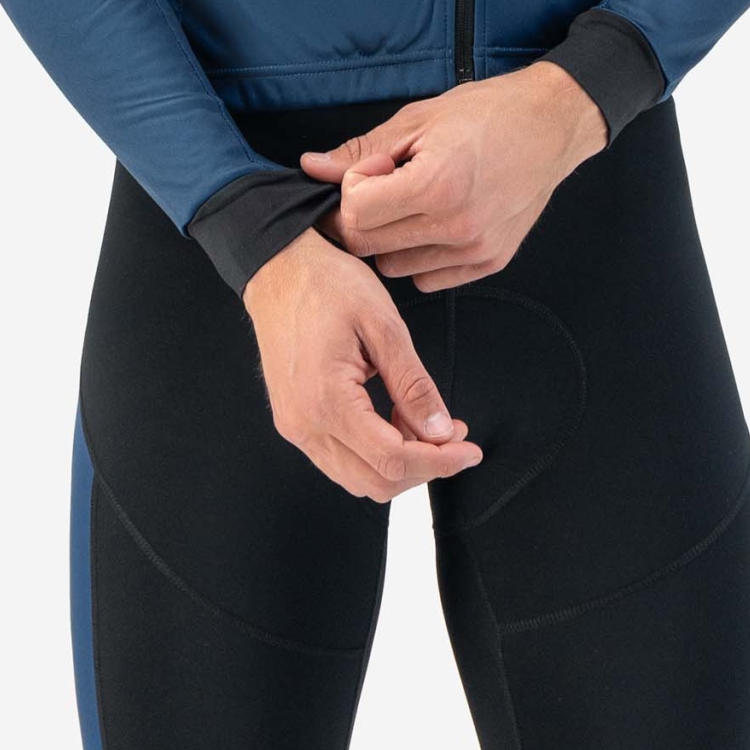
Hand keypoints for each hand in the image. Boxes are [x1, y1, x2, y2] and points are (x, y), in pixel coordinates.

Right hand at [240, 228, 485, 500]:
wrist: (278, 267)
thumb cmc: (328, 284)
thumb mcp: (382, 324)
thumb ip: (413, 384)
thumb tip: (441, 432)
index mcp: (327, 400)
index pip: (393, 459)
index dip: (440, 462)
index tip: (471, 449)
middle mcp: (304, 425)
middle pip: (376, 481)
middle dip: (424, 466)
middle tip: (453, 432)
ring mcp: (295, 427)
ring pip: (357, 478)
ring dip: (401, 462)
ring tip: (427, 423)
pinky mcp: (294, 421)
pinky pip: (340, 459)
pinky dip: (375, 453)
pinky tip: (396, 418)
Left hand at [296, 61, 608, 291]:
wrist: (551, 124)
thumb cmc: (488, 112)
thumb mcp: (418, 118)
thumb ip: (361, 150)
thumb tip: (312, 168)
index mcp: (436, 186)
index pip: (356, 215)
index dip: (353, 188)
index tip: (375, 167)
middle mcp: (457, 227)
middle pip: (369, 246)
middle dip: (363, 214)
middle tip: (387, 182)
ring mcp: (475, 250)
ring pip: (394, 267)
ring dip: (390, 238)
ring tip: (415, 200)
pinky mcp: (490, 262)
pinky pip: (428, 277)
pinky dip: (421, 254)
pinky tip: (437, 219)